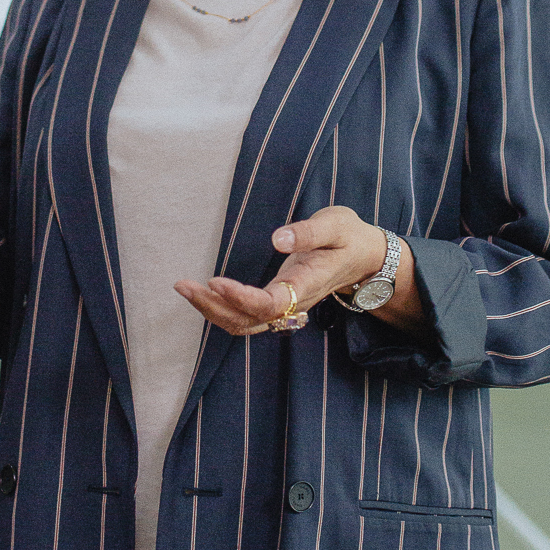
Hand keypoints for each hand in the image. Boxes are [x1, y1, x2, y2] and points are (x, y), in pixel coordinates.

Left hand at [175, 205, 419, 336]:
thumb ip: (309, 232)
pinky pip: (247, 316)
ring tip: (185, 288)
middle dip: (214, 307)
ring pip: (245, 324)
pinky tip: (204, 292)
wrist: (365, 258)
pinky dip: (222, 308)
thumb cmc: (349, 238)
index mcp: (307, 286)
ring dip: (213, 310)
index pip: (270, 304)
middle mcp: (294, 303)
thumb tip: (277, 238)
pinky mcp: (278, 302)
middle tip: (183, 285)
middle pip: (249, 321)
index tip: (215, 280)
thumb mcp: (336, 226)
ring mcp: (286, 306)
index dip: (241, 298)